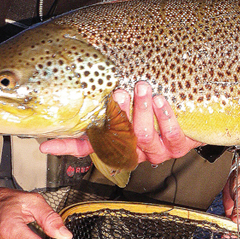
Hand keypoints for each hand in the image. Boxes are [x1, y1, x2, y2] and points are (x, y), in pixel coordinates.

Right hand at [40, 81, 201, 164]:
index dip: (66, 147)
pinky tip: (162, 101)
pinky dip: (166, 117)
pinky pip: (171, 136)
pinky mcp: (177, 148)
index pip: (87, 147)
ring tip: (143, 88)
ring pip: (145, 137)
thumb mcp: (129, 103)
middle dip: (120, 114)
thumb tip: (82, 87)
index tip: (45, 145)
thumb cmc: (154, 105)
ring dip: (143, 111)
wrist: (194, 112)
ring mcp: (156, 152)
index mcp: (118, 142)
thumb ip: (106, 101)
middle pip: (120, 139)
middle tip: (120, 92)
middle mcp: (134, 150)